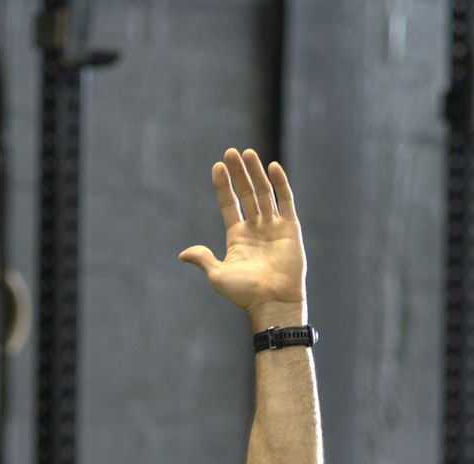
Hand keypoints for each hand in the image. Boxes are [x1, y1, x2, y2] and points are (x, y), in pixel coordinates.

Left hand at [178, 148, 306, 330]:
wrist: (273, 302)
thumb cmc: (245, 293)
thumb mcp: (218, 275)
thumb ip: (203, 259)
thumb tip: (183, 254)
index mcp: (237, 237)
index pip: (229, 204)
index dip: (223, 186)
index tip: (217, 167)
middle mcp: (255, 229)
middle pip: (246, 194)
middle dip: (239, 173)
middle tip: (231, 152)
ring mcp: (274, 227)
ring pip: (264, 193)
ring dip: (256, 173)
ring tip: (248, 154)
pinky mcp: (291, 229)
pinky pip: (285, 201)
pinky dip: (280, 183)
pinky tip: (272, 167)